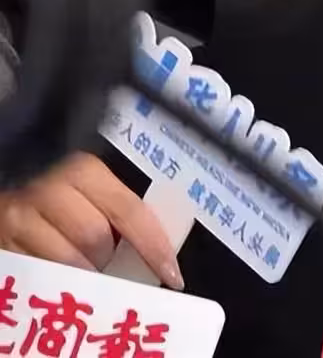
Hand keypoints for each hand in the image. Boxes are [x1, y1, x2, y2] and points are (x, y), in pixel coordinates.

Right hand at [0, 153, 182, 288]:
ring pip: (69, 262)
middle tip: (110, 270)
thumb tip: (160, 252)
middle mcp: (51, 188)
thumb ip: (119, 213)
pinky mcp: (3, 244)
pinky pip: (41, 276)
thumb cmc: (60, 201)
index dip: (153, 246)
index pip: (128, 210)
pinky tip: (64, 283)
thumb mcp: (89, 195)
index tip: (173, 275)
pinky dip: (59, 284)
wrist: (5, 201)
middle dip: (109, 262)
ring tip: (87, 276)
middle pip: (96, 238)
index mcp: (84, 171)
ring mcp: (21, 217)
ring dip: (86, 277)